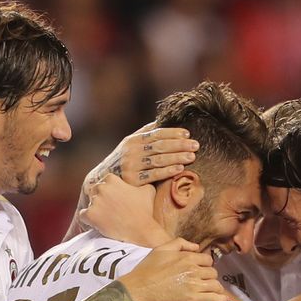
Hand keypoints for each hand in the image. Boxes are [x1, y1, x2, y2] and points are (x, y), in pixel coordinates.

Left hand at [79, 174, 171, 246]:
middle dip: (101, 198)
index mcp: (112, 180)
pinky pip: (82, 215)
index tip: (115, 197)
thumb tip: (142, 179)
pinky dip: (88, 219)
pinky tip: (98, 223)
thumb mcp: (148, 190)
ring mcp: (95, 202)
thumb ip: (141, 182)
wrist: (142, 231)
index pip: (105, 181)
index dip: (110, 189)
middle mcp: (102, 188)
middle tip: (110, 208)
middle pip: (95, 190)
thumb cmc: (145, 211)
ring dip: (96, 209)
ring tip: (107, 218)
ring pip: (89, 203)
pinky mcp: (90, 215)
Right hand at [84, 123, 198, 189]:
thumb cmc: (124, 159)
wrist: (104, 178)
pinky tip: (179, 169)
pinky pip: (153, 175)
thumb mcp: (131, 143)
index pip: (156, 133)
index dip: (173, 133)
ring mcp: (132, 166)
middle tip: (195, 145)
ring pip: (159, 160)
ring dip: (177, 157)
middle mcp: (132, 151)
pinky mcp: (133, 180)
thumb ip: (146, 133)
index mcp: (134, 140)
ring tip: (192, 156)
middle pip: (160, 146)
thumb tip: (163, 119)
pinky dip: (167, 171)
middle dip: (179, 145)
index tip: (187, 134)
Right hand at [117, 238, 226, 300]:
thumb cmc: (147, 269)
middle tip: (204, 281)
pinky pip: (213, 298)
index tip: (201, 271)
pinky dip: (220, 299)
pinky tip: (221, 300)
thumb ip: (180, 243)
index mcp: (187, 257)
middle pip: (212, 273)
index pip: (207, 260)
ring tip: (212, 291)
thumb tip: (196, 247)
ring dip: (215, 288)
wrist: (138, 290)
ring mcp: (194, 285)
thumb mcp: (161, 249)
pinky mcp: (192, 300)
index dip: (205, 265)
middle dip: (209, 276)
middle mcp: (193, 270)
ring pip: (215, 285)